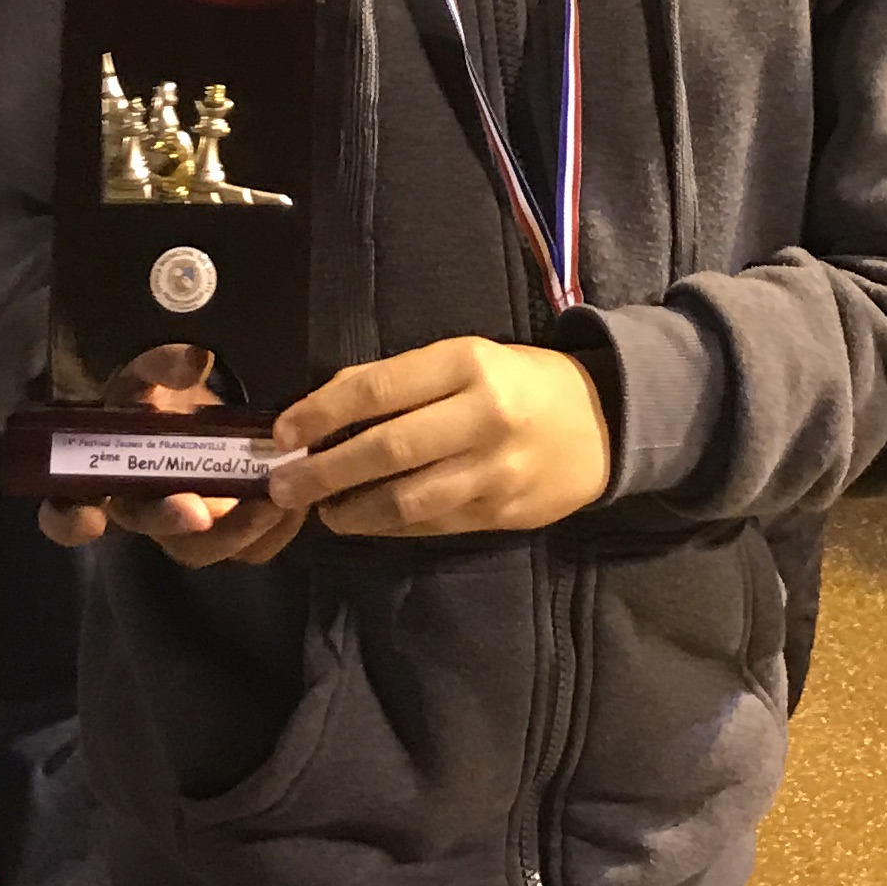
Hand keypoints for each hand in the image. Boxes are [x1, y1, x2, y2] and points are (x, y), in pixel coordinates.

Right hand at [40, 347, 309, 563]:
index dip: (70, 521)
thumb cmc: (157, 387)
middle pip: (145, 528)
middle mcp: (139, 505)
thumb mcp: (148, 367)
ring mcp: (185, 521)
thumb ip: (160, 364)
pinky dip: (271, 531)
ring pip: (200, 548)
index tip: (91, 519)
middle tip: (197, 513)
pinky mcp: (227, 528)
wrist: (199, 400)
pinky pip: (247, 548)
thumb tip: (189, 361)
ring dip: (233, 532)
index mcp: (101, 471)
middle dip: (168, 521)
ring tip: (269, 502)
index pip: (64, 509)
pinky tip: (293, 507)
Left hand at [266, 337, 611, 538]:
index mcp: (467, 364)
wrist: (603, 423)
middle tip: (283, 484)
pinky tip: (364, 520)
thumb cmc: (518, 382)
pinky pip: (431, 525)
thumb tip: (322, 408)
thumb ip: (401, 381)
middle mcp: (482, 417)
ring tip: (321, 510)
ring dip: (351, 509)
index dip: (321, 413)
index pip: (377, 389)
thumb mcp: (464, 359)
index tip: (283, 433)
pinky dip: (388, 526)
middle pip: (386, 450)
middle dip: (324, 471)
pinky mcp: (502, 513)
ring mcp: (494, 471)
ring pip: (406, 500)